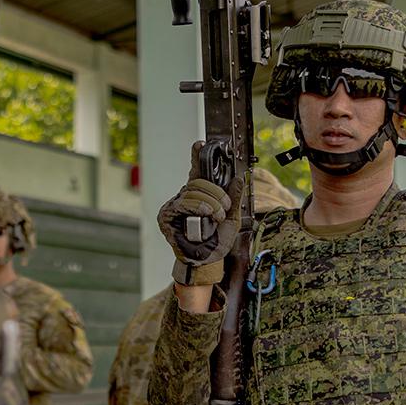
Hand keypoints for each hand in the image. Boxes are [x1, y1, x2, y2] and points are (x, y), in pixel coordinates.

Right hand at [157, 142, 237, 267]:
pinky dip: (199, 207)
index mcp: (198, 196)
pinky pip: (184, 203)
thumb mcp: (231, 218)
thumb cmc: (216, 242)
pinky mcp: (166, 216)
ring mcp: (174, 206)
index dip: (197, 157)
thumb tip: (239, 179)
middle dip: (216, 193)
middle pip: (198, 182)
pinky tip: (207, 214)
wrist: (207, 261)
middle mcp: (184, 198)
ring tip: (217, 216)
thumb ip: (234, 198)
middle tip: (224, 207)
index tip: (200, 144)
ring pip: (193, 191)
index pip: (197, 173)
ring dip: (211, 203)